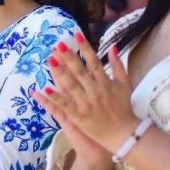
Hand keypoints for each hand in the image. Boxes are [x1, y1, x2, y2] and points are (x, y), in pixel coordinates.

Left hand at [33, 32, 139, 153]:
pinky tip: (44, 89)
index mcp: (105, 82)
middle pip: (79, 71)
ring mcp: (86, 104)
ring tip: (50, 61)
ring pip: (70, 86)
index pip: (94, 61)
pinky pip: (64, 105)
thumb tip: (113, 47)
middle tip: (58, 45)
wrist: (123, 134)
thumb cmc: (123, 108)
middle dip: (69, 57)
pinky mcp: (79, 116)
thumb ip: (118, 65)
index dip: (85, 47)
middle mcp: (95, 91)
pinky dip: (55, 97)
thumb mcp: (125, 85)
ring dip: (59, 73)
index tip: (76, 34)